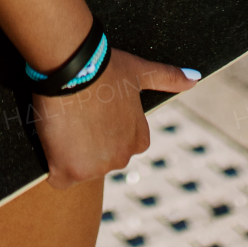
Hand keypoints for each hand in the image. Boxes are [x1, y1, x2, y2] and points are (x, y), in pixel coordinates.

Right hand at [33, 49, 199, 190]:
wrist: (75, 67)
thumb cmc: (106, 66)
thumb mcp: (140, 72)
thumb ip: (169, 78)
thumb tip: (195, 79)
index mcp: (138, 141)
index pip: (119, 145)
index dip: (102, 129)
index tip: (93, 111)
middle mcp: (121, 159)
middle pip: (98, 159)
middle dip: (86, 143)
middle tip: (76, 115)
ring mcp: (95, 168)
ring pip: (78, 168)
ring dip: (69, 153)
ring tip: (64, 122)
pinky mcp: (69, 172)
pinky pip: (58, 180)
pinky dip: (53, 166)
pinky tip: (51, 143)